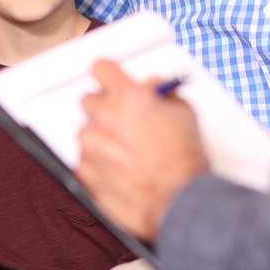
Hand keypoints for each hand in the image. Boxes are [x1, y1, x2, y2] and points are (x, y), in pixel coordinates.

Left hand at [76, 61, 209, 242]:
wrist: (180, 201)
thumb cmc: (185, 160)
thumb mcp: (184, 113)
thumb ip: (161, 94)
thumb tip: (150, 87)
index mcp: (129, 98)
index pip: (101, 68)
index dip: (107, 74)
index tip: (110, 80)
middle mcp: (106, 117)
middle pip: (89, 100)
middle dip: (105, 108)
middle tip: (124, 122)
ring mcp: (92, 145)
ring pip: (86, 131)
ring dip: (101, 138)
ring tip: (127, 153)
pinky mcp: (85, 170)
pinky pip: (84, 159)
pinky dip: (98, 163)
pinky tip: (121, 171)